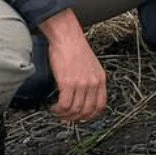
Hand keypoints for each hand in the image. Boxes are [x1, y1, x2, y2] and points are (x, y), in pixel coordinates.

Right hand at [38, 9, 106, 123]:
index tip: (82, 117)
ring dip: (65, 114)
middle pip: (87, 110)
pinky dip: (59, 109)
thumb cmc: (75, 48)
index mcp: (100, 79)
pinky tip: (55, 107)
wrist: (67, 37)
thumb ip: (89, 80)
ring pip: (75, 109)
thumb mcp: (90, 66)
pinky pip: (65, 104)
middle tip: (67, 117)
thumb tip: (81, 96)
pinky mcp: (68, 82)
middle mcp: (93, 82)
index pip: (100, 105)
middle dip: (76, 118)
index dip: (90, 115)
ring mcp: (81, 83)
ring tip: (58, 112)